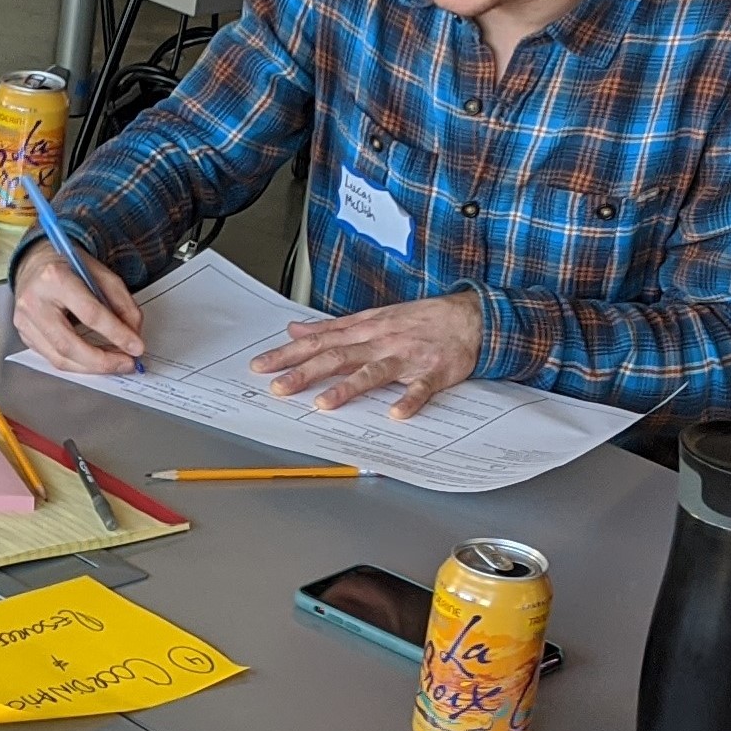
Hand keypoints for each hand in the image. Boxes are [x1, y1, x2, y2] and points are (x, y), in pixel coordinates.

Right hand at [11, 241, 146, 373]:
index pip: (90, 314)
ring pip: (60, 358)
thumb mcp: (99, 272)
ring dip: (92, 367)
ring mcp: (25, 321)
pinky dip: (77, 364)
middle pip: (70, 344)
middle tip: (126, 363)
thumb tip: (133, 333)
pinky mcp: (25, 335)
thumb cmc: (67, 266)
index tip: (136, 347)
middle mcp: (34, 301)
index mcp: (55, 278)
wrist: (35, 262)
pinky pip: (53, 358)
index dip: (116, 334)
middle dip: (103, 360)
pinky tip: (94, 361)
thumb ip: (121, 301)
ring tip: (114, 364)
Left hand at [249, 291, 482, 418]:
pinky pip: (420, 388)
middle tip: (278, 387)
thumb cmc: (419, 319)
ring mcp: (407, 356)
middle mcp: (381, 341)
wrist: (468, 316)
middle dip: (305, 372)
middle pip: (337, 356)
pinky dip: (409, 400)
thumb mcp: (372, 317)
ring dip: (348, 387)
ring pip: (373, 371)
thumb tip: (296, 330)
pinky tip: (396, 414)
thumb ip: (333, 327)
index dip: (288, 354)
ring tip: (323, 404)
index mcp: (364, 330)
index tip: (262, 366)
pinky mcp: (434, 372)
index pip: (318, 341)